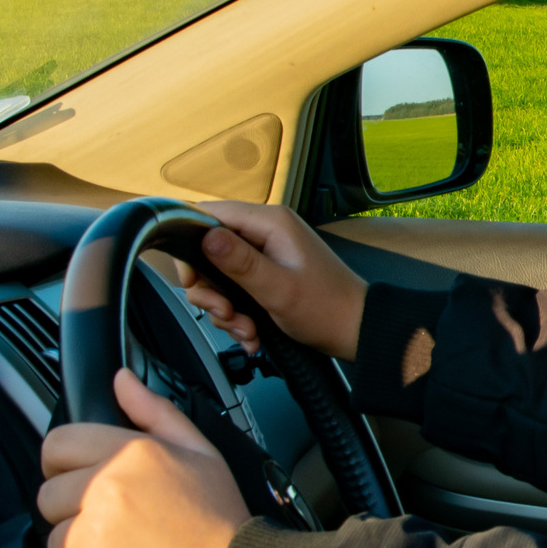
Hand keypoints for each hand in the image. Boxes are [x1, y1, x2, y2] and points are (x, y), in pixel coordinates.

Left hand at [41, 370, 249, 547]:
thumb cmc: (220, 518)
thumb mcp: (200, 452)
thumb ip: (154, 412)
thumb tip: (121, 380)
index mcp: (130, 453)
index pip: (57, 444)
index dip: (67, 462)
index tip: (86, 478)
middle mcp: (104, 490)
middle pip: (47, 495)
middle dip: (73, 508)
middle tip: (115, 521)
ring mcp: (91, 536)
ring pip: (53, 538)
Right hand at [175, 201, 367, 361]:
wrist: (356, 331)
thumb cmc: (327, 309)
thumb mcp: (278, 288)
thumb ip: (239, 262)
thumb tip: (204, 236)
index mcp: (270, 222)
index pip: (207, 214)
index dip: (190, 246)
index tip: (193, 280)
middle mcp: (265, 231)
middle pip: (207, 250)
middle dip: (210, 289)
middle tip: (226, 314)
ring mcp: (266, 253)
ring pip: (218, 276)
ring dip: (224, 309)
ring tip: (246, 329)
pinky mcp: (266, 273)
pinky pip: (234, 289)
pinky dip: (237, 314)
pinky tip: (251, 332)